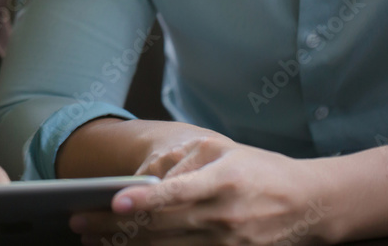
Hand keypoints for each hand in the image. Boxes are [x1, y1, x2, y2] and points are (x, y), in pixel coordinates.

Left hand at [70, 134, 333, 244]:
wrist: (309, 205)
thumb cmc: (259, 171)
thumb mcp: (223, 151)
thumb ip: (183, 162)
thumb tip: (143, 180)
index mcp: (223, 182)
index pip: (177, 192)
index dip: (144, 198)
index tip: (113, 199)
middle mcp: (223, 218)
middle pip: (159, 227)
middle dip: (113, 226)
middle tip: (78, 221)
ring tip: (92, 239)